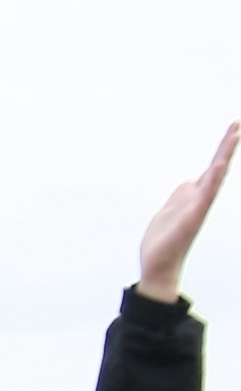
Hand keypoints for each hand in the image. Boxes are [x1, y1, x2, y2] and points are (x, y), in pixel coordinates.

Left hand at [139, 123, 237, 302]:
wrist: (157, 266)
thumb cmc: (164, 241)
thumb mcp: (170, 209)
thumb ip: (181, 195)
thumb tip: (190, 182)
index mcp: (194, 196)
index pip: (211, 167)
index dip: (221, 149)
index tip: (232, 128)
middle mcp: (199, 199)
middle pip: (216, 167)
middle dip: (226, 146)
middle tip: (237, 124)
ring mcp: (197, 208)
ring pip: (214, 178)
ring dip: (224, 157)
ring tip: (234, 136)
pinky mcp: (192, 218)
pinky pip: (205, 197)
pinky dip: (213, 181)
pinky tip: (220, 166)